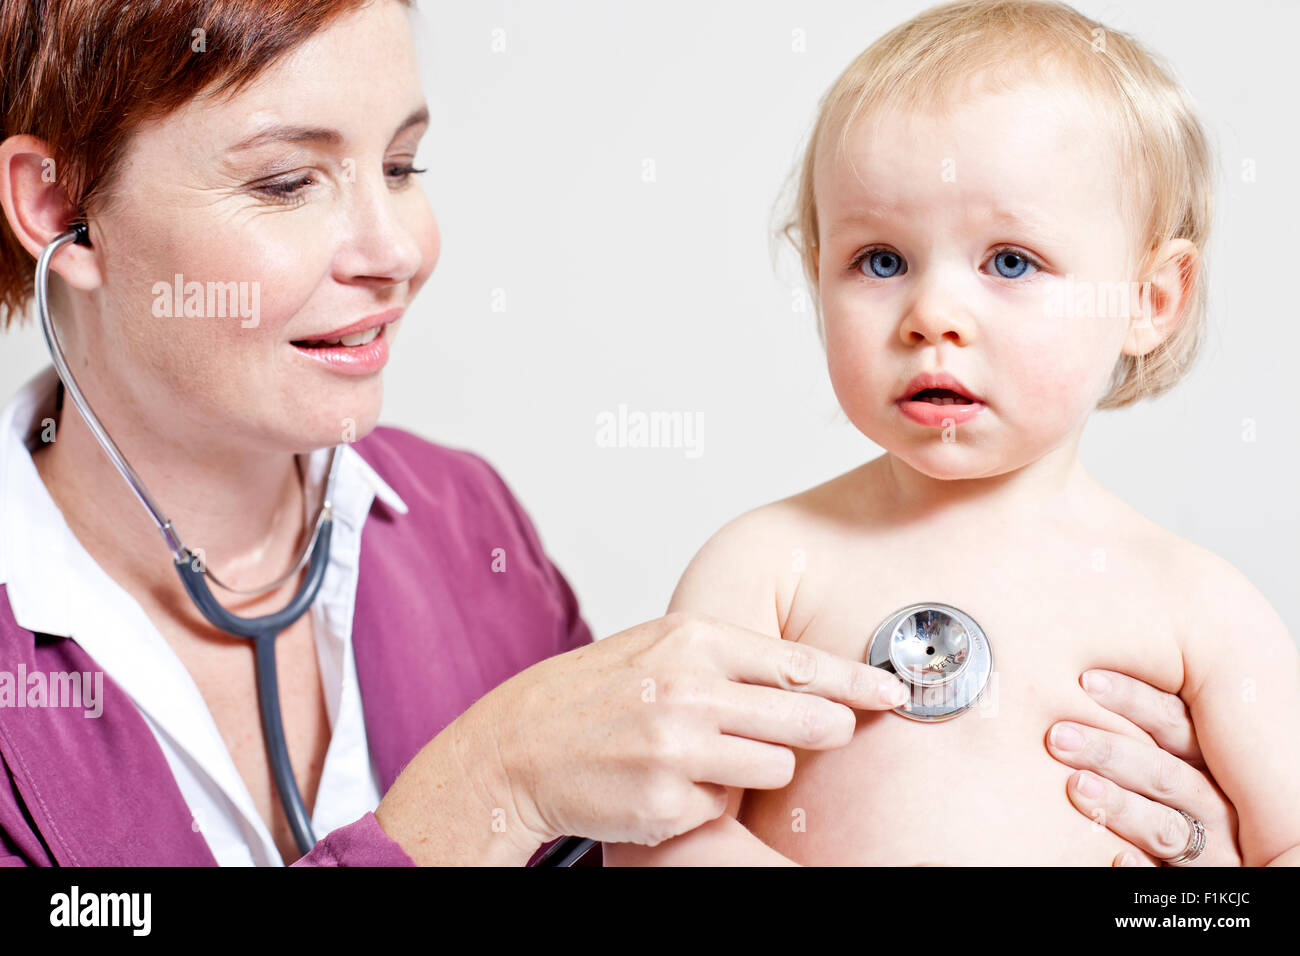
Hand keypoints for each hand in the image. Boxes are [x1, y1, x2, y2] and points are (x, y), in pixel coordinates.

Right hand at [476, 611, 908, 848]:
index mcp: (690, 641)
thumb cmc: (590, 695)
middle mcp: (689, 691)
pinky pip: (724, 808)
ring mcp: (678, 750)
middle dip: (829, 727)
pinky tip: (667, 783)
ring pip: (775, 768)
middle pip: (805, 717)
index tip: (892, 691)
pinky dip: (708, 801)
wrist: (518, 747)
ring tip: (709, 755)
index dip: (856, 680)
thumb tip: (802, 673)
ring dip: (758, 767)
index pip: (798, 662)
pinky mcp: (667, 804)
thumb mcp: (656, 647)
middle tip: (835, 730)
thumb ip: (724, 656)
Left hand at [1046, 669, 1239, 865]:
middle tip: (1059, 735)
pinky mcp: (1194, 882)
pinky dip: (1142, 868)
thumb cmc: (1182, 799)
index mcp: (1210, 765)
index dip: (1135, 700)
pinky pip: (1165, 879)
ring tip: (1076, 787)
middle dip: (1112, 751)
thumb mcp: (1180, 762)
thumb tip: (1082, 682)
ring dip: (1121, 805)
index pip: (1177, 724)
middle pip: (1166, 773)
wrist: (1215, 863)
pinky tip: (1116, 856)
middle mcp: (1216, 805)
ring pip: (1166, 826)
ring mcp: (1210, 849)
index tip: (1085, 681)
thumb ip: (1148, 734)